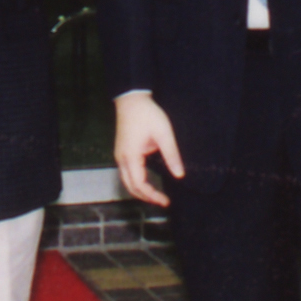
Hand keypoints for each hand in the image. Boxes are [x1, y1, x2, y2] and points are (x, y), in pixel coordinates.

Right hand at [113, 92, 183, 207]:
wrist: (131, 100)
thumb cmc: (148, 114)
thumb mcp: (164, 133)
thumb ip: (171, 155)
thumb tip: (180, 175)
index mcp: (131, 156)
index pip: (139, 184)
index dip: (152, 196)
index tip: (165, 201)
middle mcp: (122, 159)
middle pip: (130, 187)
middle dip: (145, 197)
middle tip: (162, 201)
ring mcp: (120, 156)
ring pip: (127, 181)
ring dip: (140, 190)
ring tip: (157, 195)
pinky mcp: (121, 152)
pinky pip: (127, 173)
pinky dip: (137, 182)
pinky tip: (148, 183)